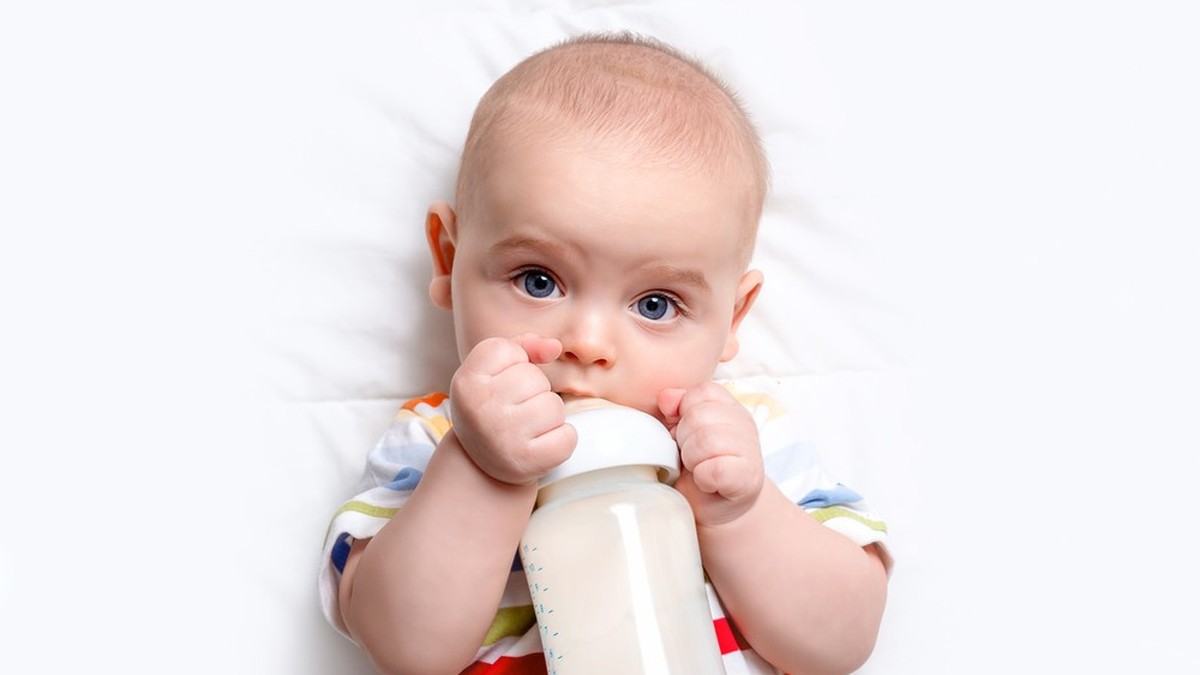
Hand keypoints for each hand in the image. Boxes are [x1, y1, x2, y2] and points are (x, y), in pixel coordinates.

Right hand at [449, 334, 577, 484]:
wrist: (480, 466)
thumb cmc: (492, 409)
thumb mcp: (493, 373)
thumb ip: (523, 347)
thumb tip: (554, 347)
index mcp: (466, 381)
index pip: (510, 350)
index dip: (514, 365)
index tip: (501, 385)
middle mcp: (480, 408)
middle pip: (536, 378)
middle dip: (534, 391)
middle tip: (515, 411)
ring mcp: (502, 436)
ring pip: (554, 405)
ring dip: (549, 416)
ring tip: (527, 428)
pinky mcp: (526, 461)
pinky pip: (567, 437)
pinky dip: (561, 440)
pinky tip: (540, 444)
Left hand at [658, 382, 763, 526]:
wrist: (719, 509)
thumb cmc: (699, 469)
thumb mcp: (683, 434)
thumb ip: (675, 411)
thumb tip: (666, 397)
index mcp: (728, 407)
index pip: (701, 392)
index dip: (683, 414)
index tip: (684, 436)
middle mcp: (743, 423)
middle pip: (698, 415)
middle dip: (684, 440)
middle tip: (690, 458)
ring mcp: (750, 449)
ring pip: (706, 440)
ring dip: (692, 460)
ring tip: (698, 469)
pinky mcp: (748, 477)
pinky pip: (715, 469)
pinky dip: (704, 478)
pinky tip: (707, 483)